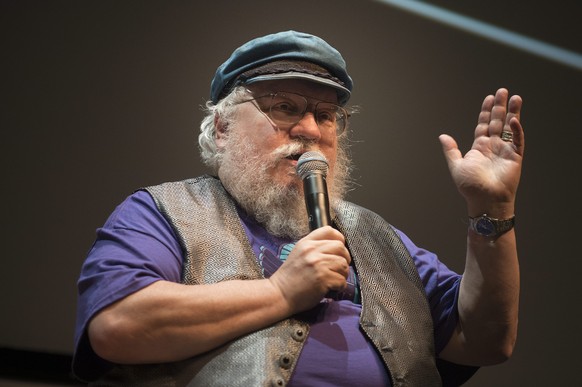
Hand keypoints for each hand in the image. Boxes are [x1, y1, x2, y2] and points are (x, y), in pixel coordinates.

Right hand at [269, 226, 350, 312]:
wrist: (279, 294)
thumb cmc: (290, 277)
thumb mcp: (298, 254)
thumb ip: (314, 248)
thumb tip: (336, 247)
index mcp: (306, 243)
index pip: (329, 230)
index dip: (339, 239)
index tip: (338, 250)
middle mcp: (312, 250)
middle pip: (340, 247)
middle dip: (344, 258)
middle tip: (339, 268)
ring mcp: (318, 264)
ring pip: (344, 264)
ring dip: (343, 274)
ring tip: (334, 279)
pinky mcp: (323, 278)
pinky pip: (342, 280)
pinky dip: (340, 286)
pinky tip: (332, 288)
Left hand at [439, 88, 523, 216]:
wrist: (485, 200)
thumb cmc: (470, 187)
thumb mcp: (457, 166)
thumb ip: (451, 150)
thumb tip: (442, 136)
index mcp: (479, 147)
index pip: (484, 124)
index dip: (486, 111)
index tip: (489, 98)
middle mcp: (493, 146)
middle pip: (498, 121)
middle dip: (500, 106)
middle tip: (503, 91)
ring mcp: (505, 151)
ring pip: (510, 127)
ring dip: (513, 113)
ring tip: (516, 98)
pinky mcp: (515, 157)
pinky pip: (517, 140)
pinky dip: (517, 130)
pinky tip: (514, 119)